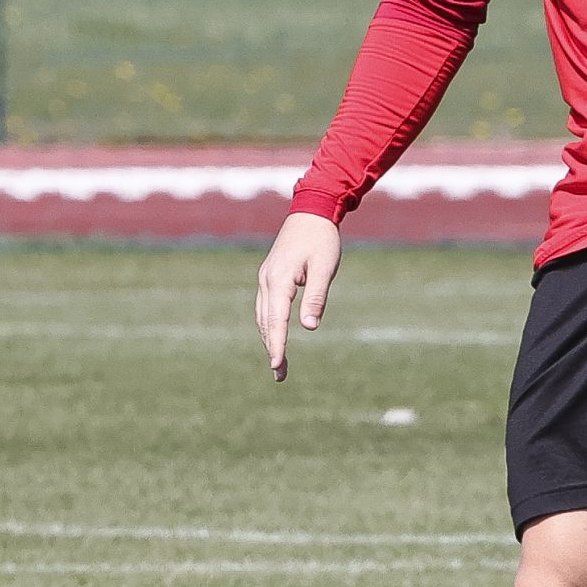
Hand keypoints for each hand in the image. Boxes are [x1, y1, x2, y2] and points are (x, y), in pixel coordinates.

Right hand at [255, 211, 343, 380]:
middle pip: (264, 322)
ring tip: (278, 363)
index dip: (277, 345)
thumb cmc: (321, 240)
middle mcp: (267, 280)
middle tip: (280, 375)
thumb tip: (309, 327)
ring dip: (268, 339)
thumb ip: (316, 297)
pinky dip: (268, 325)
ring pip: (262, 316)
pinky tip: (275, 336)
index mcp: (279, 280)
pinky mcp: (270, 276)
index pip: (276, 320)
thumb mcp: (324, 269)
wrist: (311, 211)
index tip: (278, 366)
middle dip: (272, 348)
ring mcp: (265, 278)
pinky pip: (264, 307)